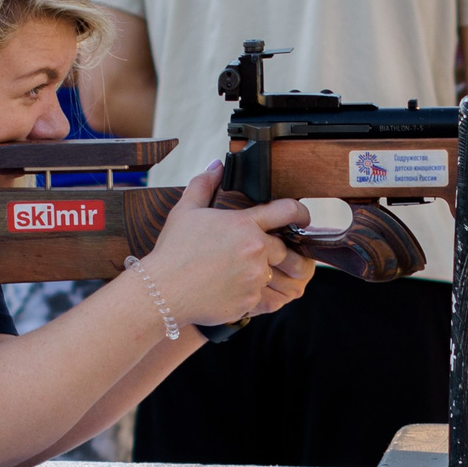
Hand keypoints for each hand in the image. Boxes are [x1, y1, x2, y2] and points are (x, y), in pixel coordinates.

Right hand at [140, 162, 308, 326]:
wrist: (163, 291)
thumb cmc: (173, 250)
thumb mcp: (185, 210)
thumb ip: (204, 184)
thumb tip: (216, 166)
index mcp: (244, 224)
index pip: (287, 211)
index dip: (301, 212)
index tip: (304, 218)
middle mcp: (255, 250)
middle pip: (286, 250)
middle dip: (281, 252)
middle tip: (267, 255)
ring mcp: (255, 278)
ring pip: (276, 276)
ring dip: (267, 275)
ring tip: (248, 275)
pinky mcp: (250, 300)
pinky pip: (265, 299)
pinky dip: (255, 295)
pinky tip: (238, 291)